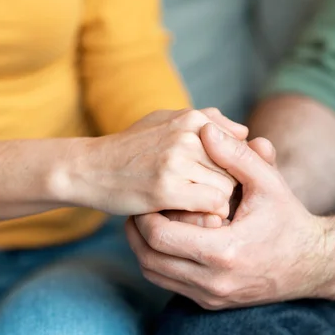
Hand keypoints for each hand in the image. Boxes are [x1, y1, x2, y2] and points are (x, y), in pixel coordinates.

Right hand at [62, 108, 246, 217]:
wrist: (89, 168)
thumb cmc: (131, 148)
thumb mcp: (165, 121)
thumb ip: (206, 121)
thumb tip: (245, 131)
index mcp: (193, 118)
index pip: (239, 147)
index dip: (234, 171)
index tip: (220, 185)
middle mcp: (190, 135)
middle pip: (236, 170)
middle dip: (228, 189)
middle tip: (211, 203)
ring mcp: (178, 160)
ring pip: (227, 188)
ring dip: (217, 204)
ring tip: (198, 209)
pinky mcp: (167, 188)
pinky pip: (212, 204)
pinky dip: (208, 214)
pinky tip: (191, 215)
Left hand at [126, 123, 333, 309]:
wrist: (312, 264)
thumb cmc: (289, 220)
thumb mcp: (269, 183)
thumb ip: (237, 156)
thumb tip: (206, 130)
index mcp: (224, 252)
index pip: (160, 237)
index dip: (144, 215)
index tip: (146, 196)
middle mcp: (214, 281)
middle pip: (149, 259)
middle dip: (136, 232)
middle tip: (138, 208)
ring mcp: (211, 297)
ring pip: (155, 275)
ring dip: (144, 249)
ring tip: (146, 222)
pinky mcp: (211, 303)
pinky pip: (169, 285)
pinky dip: (159, 263)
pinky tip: (166, 240)